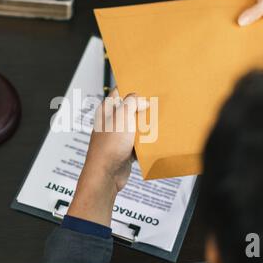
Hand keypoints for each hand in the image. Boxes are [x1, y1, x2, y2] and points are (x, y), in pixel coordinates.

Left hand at [67, 89, 148, 225]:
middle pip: (130, 109)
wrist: (106, 175)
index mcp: (107, 110)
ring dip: (145, 126)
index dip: (131, 89)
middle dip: (142, 109)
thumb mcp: (122, 117)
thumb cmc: (108, 147)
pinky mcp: (124, 149)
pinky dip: (145, 141)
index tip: (145, 87)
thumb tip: (140, 100)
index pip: (119, 92)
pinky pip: (138, 141)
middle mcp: (111, 122)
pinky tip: (153, 140)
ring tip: (156, 122)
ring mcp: (118, 136)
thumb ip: (131, 103)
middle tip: (154, 105)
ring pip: (135, 126)